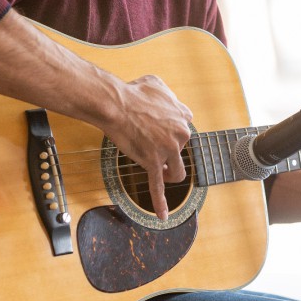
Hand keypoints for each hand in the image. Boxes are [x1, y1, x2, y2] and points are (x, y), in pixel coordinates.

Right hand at [104, 74, 192, 220]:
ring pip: (177, 171)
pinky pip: (157, 187)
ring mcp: (168, 151)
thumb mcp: (159, 85)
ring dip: (170, 172)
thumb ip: (170, 96)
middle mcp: (180, 134)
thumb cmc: (134, 92)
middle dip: (168, 149)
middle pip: (181, 150)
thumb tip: (171, 103)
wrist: (116, 104)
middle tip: (150, 141)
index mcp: (184, 117)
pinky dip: (160, 203)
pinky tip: (163, 216)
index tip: (161, 129)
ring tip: (159, 169)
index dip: (171, 130)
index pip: (184, 129)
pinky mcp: (153, 163)